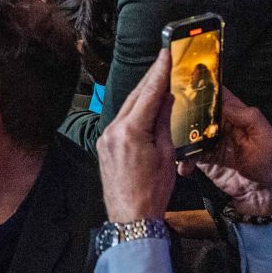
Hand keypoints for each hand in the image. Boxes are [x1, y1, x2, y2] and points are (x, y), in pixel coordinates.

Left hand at [97, 50, 175, 222]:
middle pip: (135, 96)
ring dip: (143, 93)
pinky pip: (122, 120)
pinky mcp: (104, 144)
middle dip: (151, 78)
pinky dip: (135, 110)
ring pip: (127, 107)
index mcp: (131, 131)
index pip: (148, 94)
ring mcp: (106, 137)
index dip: (160, 72)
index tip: (167, 55)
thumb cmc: (152, 192)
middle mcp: (113, 130)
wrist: (131, 217)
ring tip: (159, 80)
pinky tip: (146, 105)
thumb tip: (167, 98)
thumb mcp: (166, 154)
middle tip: (164, 61)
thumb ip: (164, 122)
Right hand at [178, 88, 271, 216]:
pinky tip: (185, 166)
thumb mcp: (266, 137)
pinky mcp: (201, 156)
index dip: (202, 86)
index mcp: (234, 114)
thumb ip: (250, 117)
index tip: (186, 82)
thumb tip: (225, 103)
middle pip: (196, 109)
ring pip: (187, 130)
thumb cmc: (266, 164)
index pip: (216, 94)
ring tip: (175, 144)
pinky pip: (186, 152)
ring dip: (179, 136)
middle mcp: (218, 124)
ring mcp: (208, 140)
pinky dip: (182, 159)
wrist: (257, 194)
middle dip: (183, 110)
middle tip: (172, 115)